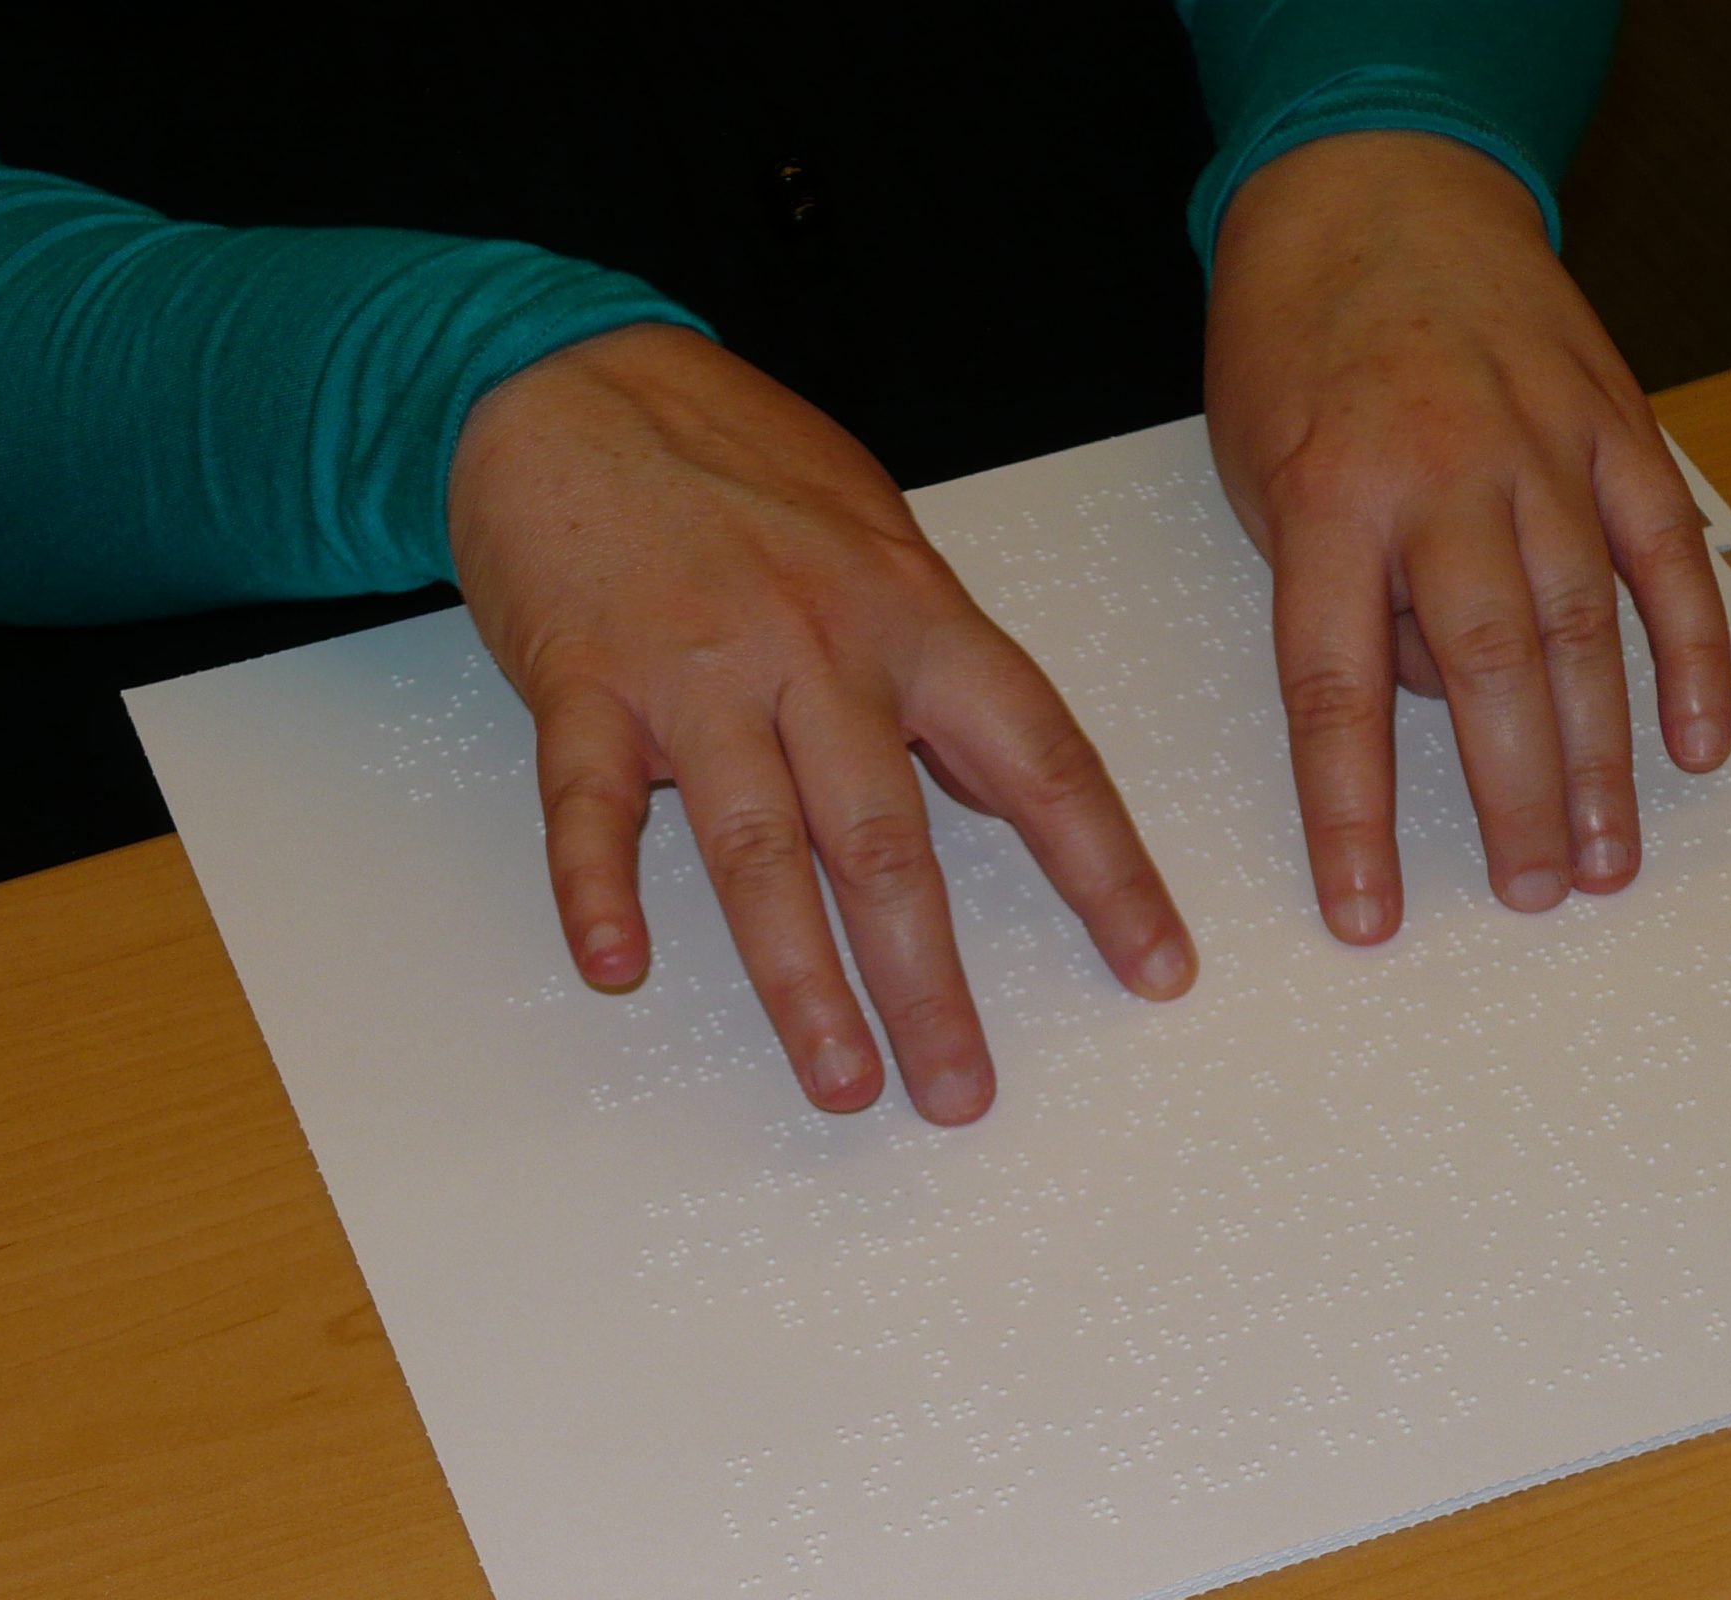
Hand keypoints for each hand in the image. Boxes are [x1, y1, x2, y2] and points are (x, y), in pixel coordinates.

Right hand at [447, 324, 1195, 1123]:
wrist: (572, 377)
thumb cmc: (734, 460)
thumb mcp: (873, 540)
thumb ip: (931, 660)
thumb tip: (990, 770)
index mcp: (912, 616)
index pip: (1040, 759)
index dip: (1107, 873)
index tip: (1158, 969)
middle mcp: (817, 649)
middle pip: (890, 841)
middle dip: (932, 982)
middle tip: (959, 1091)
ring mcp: (696, 668)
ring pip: (757, 848)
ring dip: (800, 980)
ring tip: (839, 1079)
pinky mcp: (582, 679)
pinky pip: (584, 802)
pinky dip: (596, 887)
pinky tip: (616, 964)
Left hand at [1203, 131, 1730, 941]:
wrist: (1376, 191)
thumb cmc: (1296, 350)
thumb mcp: (1260, 478)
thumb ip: (1341, 594)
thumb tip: (1431, 706)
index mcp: (1328, 501)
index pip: (1333, 693)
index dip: (1352, 816)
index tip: (1366, 913)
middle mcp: (1443, 478)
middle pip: (1486, 669)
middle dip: (1514, 797)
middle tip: (1534, 893)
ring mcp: (1545, 447)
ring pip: (1585, 627)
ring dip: (1602, 756)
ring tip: (1606, 861)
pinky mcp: (1619, 424)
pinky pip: (1668, 554)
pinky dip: (1691, 653)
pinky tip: (1695, 742)